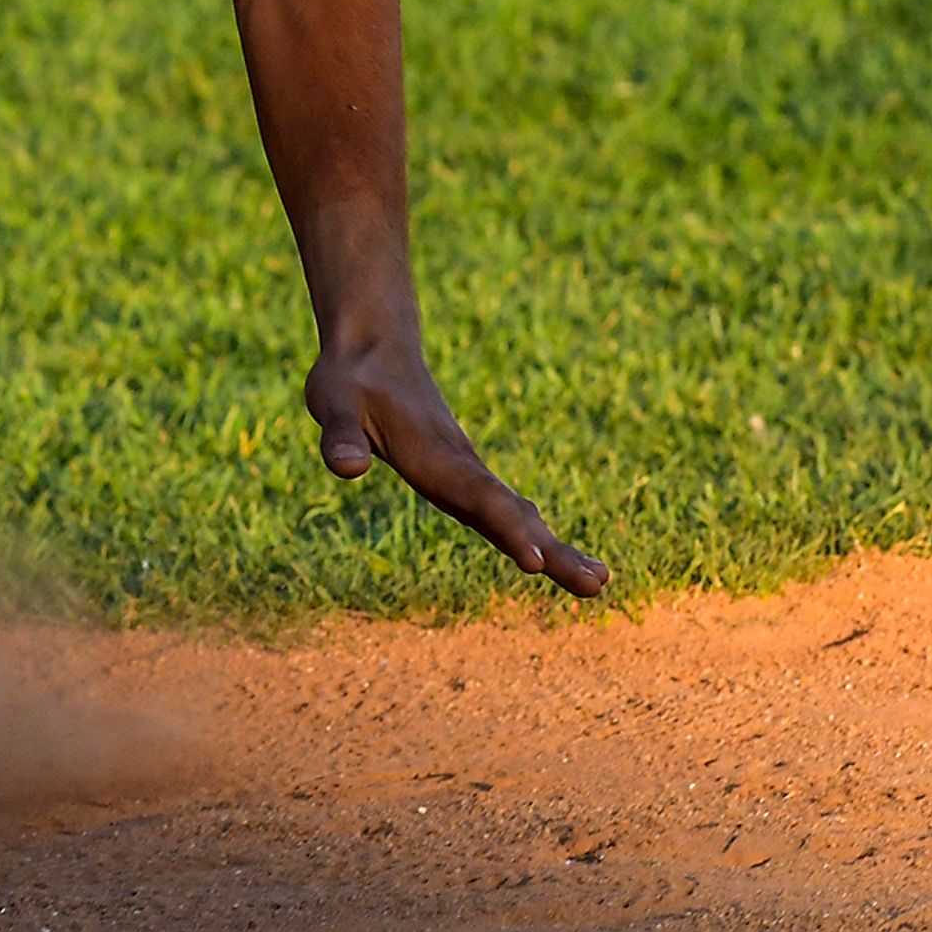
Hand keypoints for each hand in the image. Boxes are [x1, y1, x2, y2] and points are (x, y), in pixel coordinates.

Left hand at [308, 331, 609, 597]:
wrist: (373, 346)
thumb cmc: (349, 379)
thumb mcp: (333, 402)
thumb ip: (339, 435)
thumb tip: (346, 468)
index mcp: (433, 454)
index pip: (476, 496)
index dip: (505, 529)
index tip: (536, 563)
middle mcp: (459, 465)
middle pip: (510, 512)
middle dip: (552, 550)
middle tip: (597, 585)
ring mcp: (465, 469)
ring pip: (515, 512)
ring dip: (553, 547)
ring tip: (599, 582)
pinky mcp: (462, 473)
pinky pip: (502, 508)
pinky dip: (530, 532)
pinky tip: (551, 556)